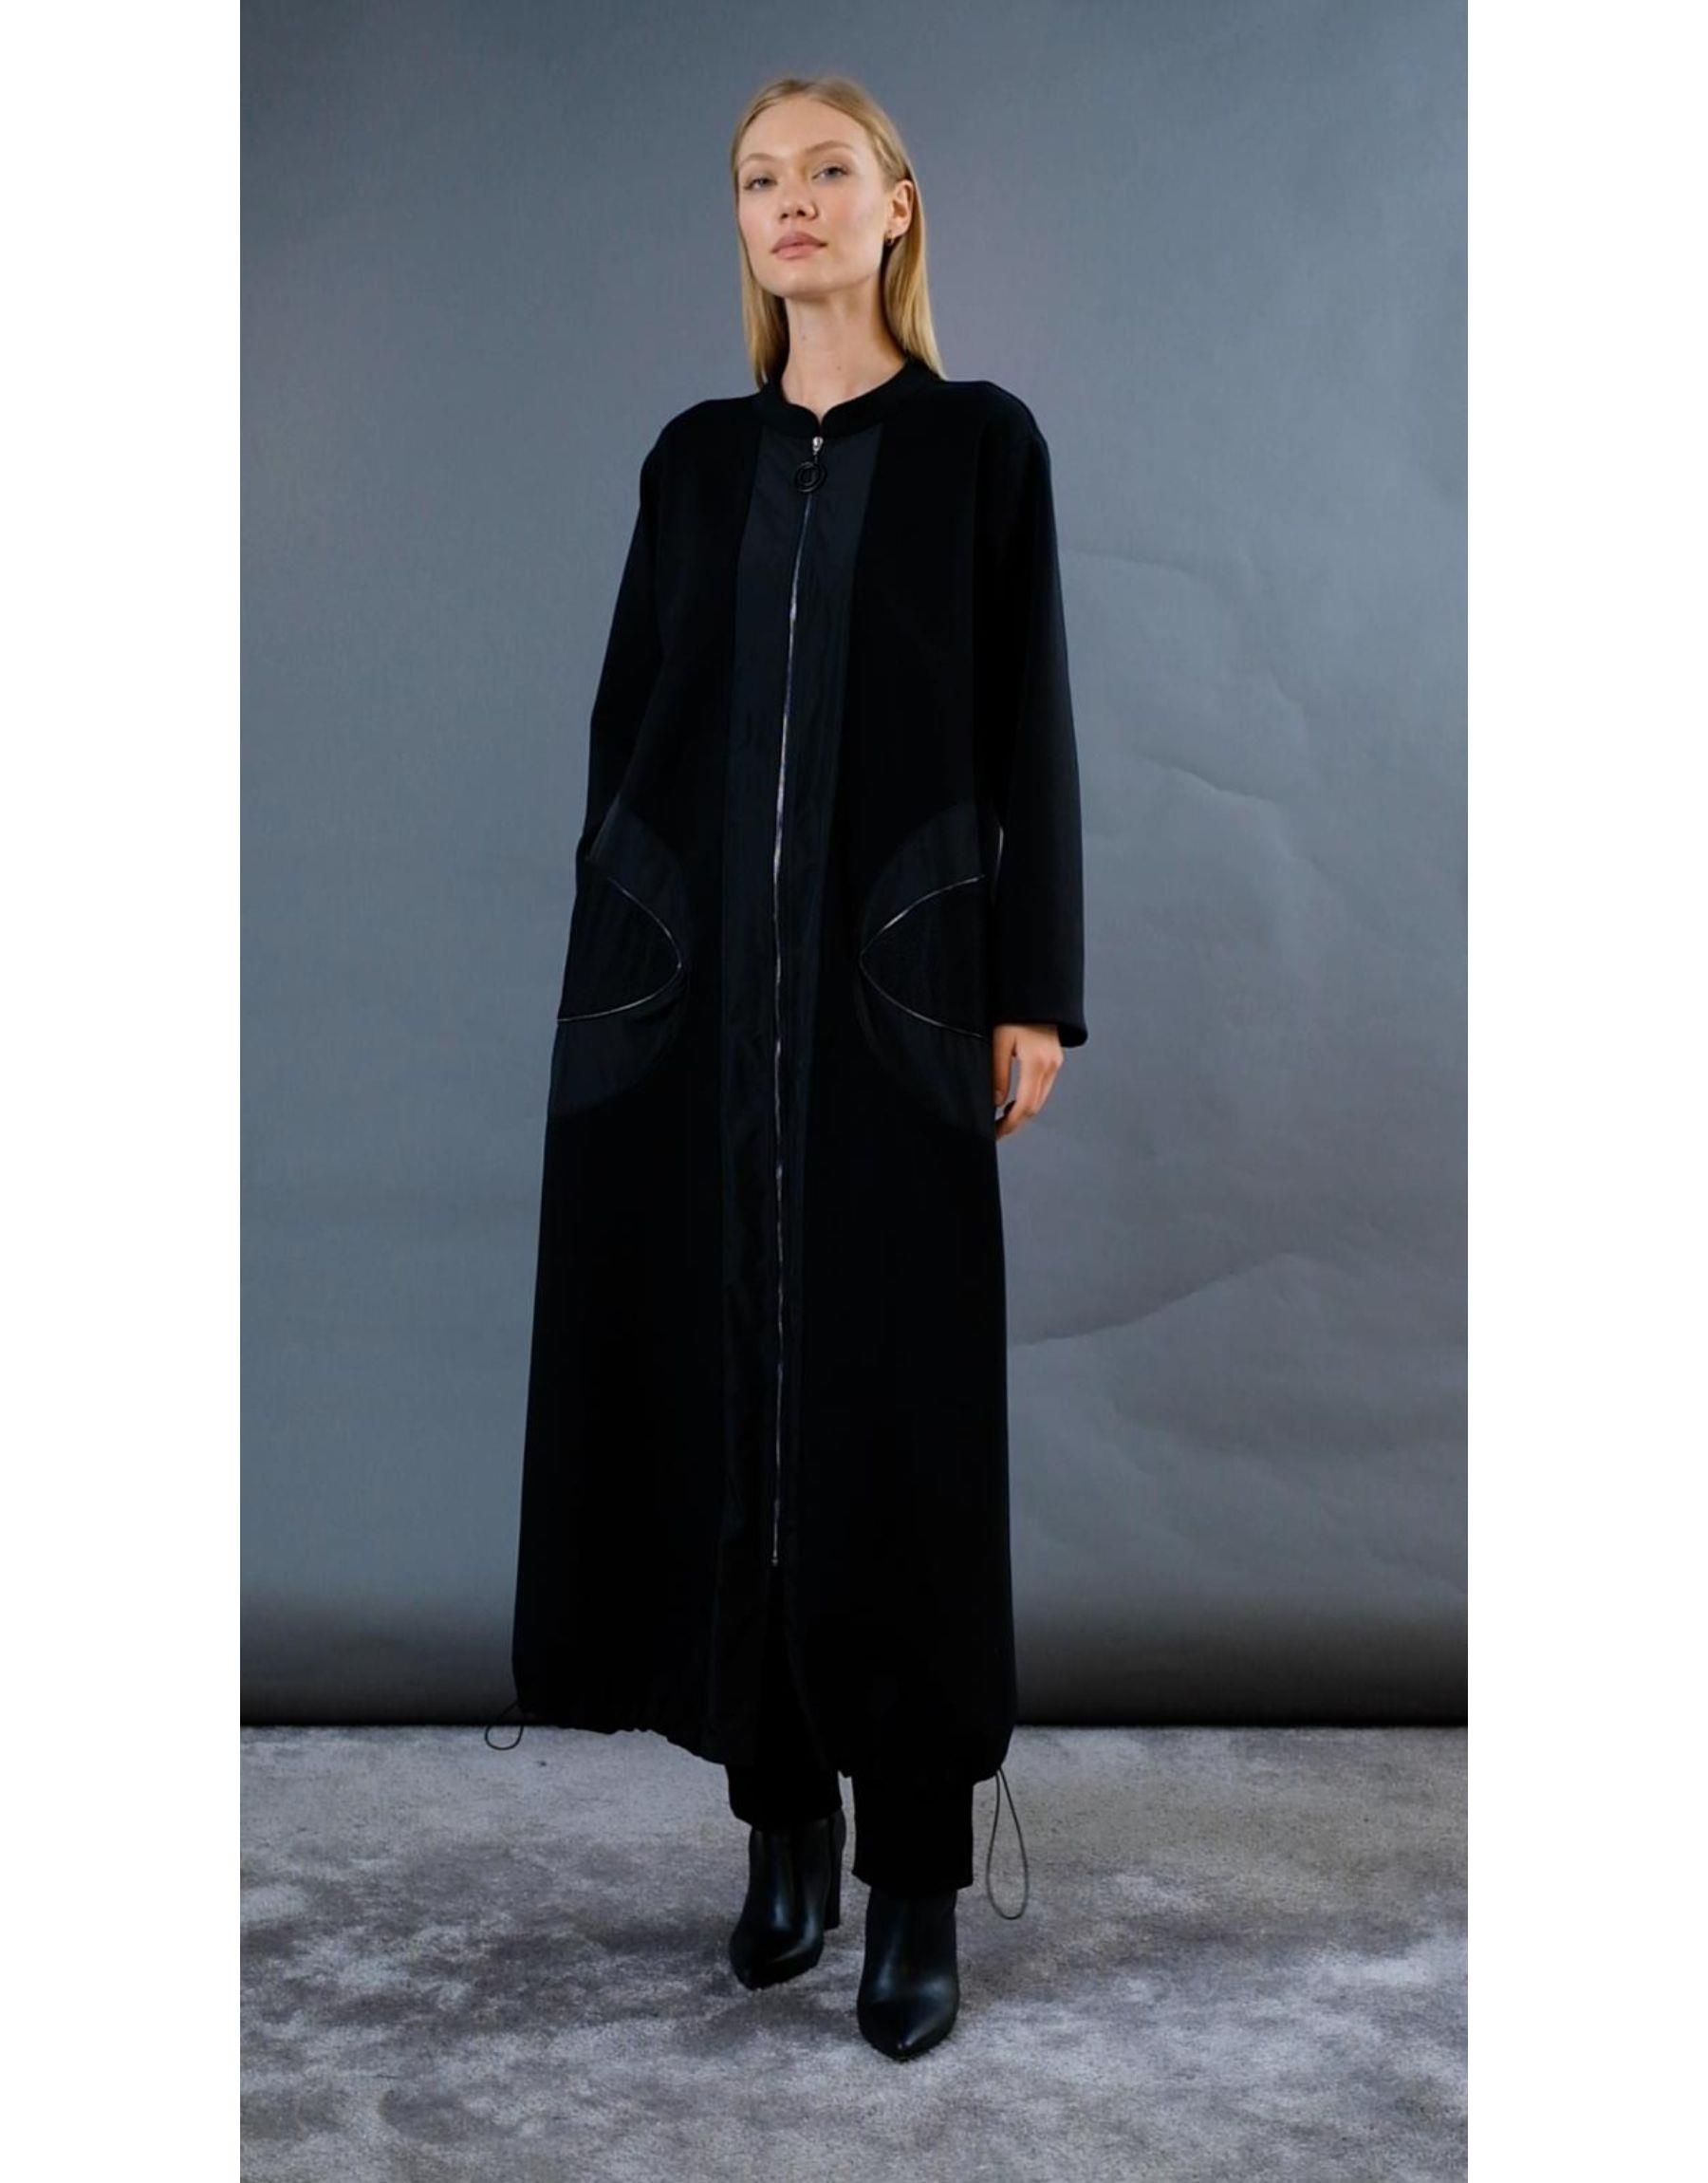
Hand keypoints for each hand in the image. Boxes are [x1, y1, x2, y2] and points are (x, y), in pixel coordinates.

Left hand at [992, 1023, 1063, 1138]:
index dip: (1011, 1123)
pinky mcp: (1054, 1059)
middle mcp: (1051, 1065)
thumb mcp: (999, 1042)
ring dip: (1022, 1112)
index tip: (995, 1133)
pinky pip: (1043, 1087)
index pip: (1025, 1104)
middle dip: (1016, 1122)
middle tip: (996, 1131)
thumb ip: (998, 1073)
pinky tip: (1013, 1102)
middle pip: (1035, 1106)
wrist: (1034, 994)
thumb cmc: (1012, 1013)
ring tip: (1001, 1119)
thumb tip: (996, 1103)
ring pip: (1040, 1098)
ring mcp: (1055, 1063)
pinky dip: (1029, 1099)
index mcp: (1037, 1062)